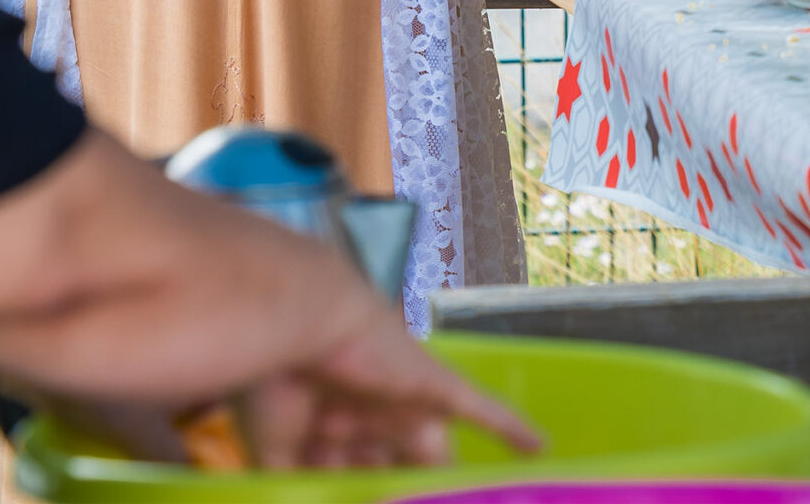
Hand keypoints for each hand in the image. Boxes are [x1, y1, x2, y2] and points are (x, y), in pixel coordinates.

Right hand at [233, 310, 540, 469]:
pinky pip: (483, 411)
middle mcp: (371, 418)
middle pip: (397, 469)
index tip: (365, 497)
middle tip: (420, 502)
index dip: (367, 492)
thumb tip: (300, 499)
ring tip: (477, 498)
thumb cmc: (272, 383)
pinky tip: (538, 450)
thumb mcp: (276, 451)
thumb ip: (295, 488)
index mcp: (330, 432)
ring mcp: (406, 403)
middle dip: (405, 491)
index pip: (356, 477)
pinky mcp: (436, 388)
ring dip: (449, 484)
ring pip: (436, 453)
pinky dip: (509, 429)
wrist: (296, 323)